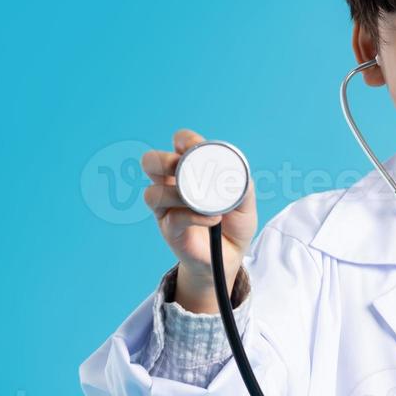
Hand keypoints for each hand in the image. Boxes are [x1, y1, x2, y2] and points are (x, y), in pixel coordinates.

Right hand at [141, 129, 258, 313]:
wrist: (230, 255)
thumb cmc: (234, 223)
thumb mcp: (245, 202)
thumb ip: (243, 185)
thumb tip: (237, 174)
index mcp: (190, 170)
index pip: (179, 143)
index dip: (184, 139)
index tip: (196, 145)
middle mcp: (172, 184)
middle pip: (150, 162)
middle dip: (164, 160)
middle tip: (183, 168)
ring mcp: (167, 208)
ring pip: (153, 193)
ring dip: (179, 193)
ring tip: (204, 203)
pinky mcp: (171, 229)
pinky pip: (174, 218)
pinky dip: (195, 216)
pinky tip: (213, 219)